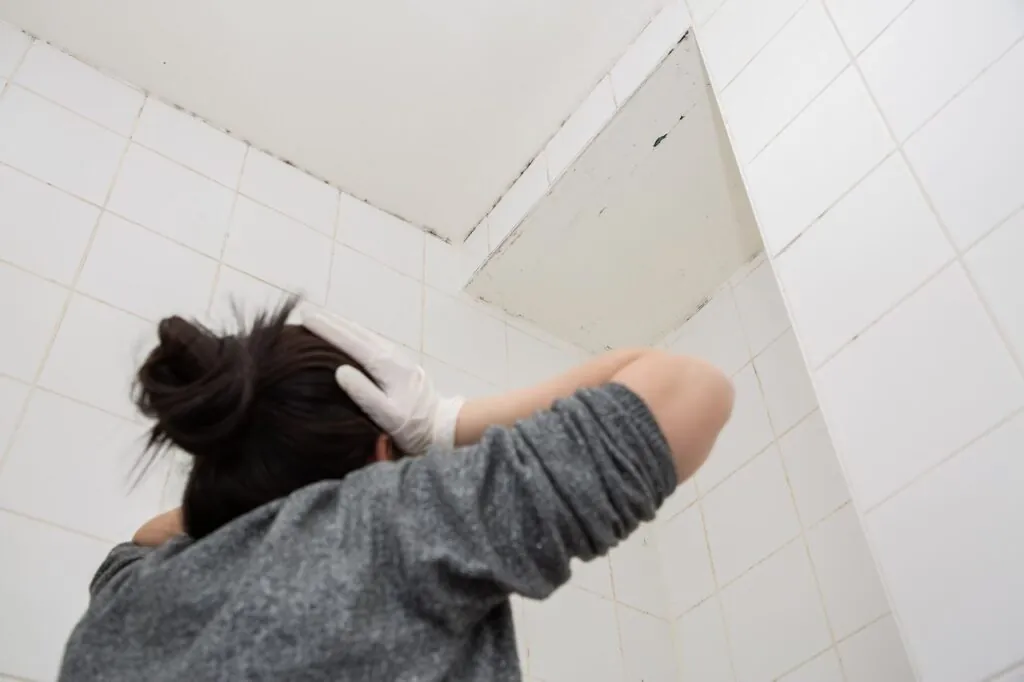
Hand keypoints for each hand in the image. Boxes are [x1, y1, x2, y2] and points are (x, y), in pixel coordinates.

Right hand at [301, 308, 463, 455]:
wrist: (442, 425)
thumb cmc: (413, 425)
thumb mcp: (387, 415)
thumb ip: (364, 393)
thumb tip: (340, 371)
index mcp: (386, 366)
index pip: (351, 342)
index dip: (328, 330)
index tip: (307, 318)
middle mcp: (392, 356)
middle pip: (358, 333)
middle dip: (332, 323)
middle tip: (308, 314)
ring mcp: (398, 358)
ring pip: (366, 335)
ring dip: (344, 326)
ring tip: (324, 320)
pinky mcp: (400, 364)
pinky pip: (373, 342)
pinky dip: (356, 335)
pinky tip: (350, 337)